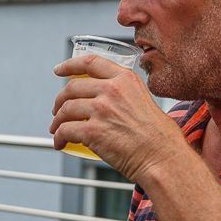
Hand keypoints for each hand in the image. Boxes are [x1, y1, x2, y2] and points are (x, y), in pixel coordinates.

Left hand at [49, 54, 184, 183]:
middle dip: (60, 100)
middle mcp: (112, 90)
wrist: (163, 158)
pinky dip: (58, 138)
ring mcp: (101, 109)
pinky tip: (60, 143)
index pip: (90, 62)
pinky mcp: (92, 131)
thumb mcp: (146, 101)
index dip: (69, 65)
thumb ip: (126, 95)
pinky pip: (65, 130)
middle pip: (72, 88)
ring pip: (66, 109)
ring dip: (57, 121)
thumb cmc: (160, 138)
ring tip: (57, 129)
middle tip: (58, 111)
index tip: (59, 70)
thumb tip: (108, 102)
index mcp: (125, 79)